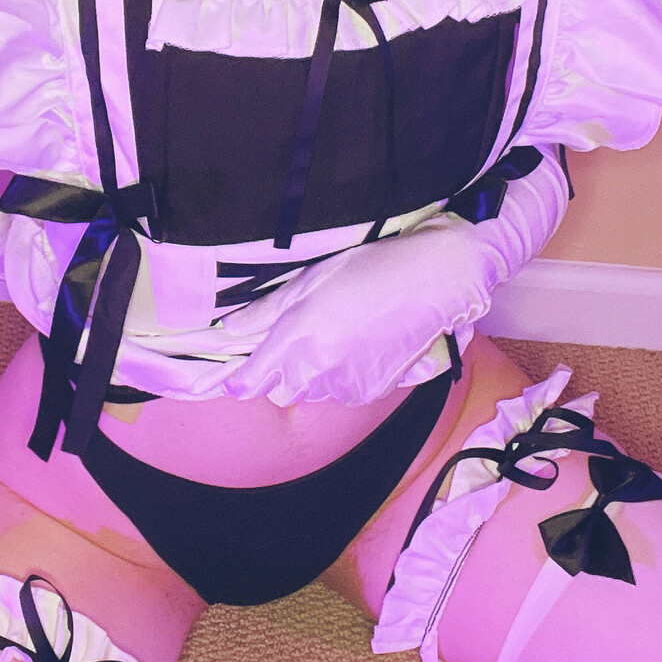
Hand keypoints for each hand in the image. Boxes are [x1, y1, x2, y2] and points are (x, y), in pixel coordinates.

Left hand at [220, 149, 568, 404]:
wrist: (432, 280)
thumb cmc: (369, 268)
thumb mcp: (311, 279)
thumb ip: (267, 310)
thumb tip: (230, 329)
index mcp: (298, 337)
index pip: (254, 378)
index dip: (240, 380)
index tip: (234, 379)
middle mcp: (319, 367)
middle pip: (280, 390)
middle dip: (277, 374)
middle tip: (293, 344)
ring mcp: (347, 383)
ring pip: (311, 392)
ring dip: (311, 375)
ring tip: (332, 339)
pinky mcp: (371, 390)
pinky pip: (341, 393)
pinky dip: (340, 379)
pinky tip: (355, 349)